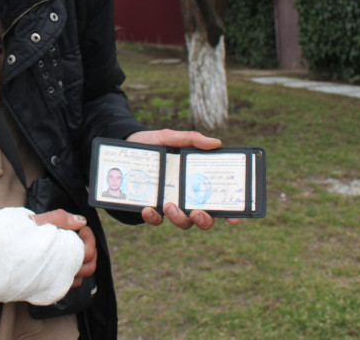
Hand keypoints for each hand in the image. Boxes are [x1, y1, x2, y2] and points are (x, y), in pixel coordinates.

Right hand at [32, 209, 96, 286]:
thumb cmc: (15, 237)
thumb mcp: (39, 222)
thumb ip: (62, 219)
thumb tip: (81, 221)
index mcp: (63, 258)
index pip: (88, 252)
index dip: (89, 238)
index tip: (82, 228)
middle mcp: (61, 276)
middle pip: (88, 268)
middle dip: (89, 251)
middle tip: (80, 238)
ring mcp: (54, 285)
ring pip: (78, 278)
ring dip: (80, 263)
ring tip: (70, 248)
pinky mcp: (45, 290)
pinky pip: (65, 285)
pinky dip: (69, 273)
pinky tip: (59, 261)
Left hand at [126, 129, 240, 228]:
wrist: (125, 146)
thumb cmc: (153, 143)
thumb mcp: (171, 137)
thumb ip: (191, 139)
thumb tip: (216, 143)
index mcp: (196, 180)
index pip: (217, 200)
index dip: (229, 213)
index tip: (234, 219)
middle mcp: (186, 196)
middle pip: (202, 218)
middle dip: (204, 220)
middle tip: (197, 212)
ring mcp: (169, 204)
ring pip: (181, 222)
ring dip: (178, 218)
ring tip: (169, 206)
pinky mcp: (150, 207)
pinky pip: (155, 219)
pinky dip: (153, 217)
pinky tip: (148, 209)